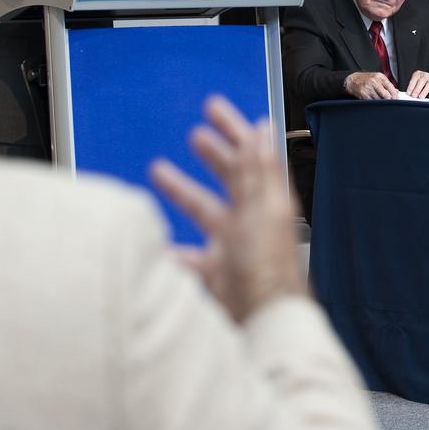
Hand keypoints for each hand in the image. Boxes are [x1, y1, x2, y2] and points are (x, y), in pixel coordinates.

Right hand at [149, 95, 303, 322]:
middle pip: (231, 177)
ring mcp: (232, 245)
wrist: (264, 322)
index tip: (214, 107)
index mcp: (265, 199)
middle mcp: (250, 218)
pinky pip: (190, 254)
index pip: (250, 153)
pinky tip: (158, 243)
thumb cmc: (270, 268)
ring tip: (158, 169)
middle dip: (213, 153)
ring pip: (204, 209)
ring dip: (182, 190)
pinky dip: (173, 248)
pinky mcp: (217, 272)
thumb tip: (260, 129)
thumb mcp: (262, 210)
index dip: (233, 129)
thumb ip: (258, 170)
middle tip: (196, 134)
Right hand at [344, 71, 396, 99]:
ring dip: (382, 102)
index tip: (396, 99)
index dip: (394, 94)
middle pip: (386, 95)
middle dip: (389, 100)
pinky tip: (374, 100)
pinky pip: (372, 102)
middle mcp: (374, 82)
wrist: (353, 80)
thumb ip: (387, 84)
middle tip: (390, 102)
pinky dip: (375, 102)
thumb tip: (396, 92)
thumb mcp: (378, 78)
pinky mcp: (364, 95)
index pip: (390, 86)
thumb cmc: (367, 79)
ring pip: (379, 100)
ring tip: (381, 100)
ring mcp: (368, 88)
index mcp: (379, 77)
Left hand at [403, 70, 428, 97]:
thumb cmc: (421, 86)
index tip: (408, 93)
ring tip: (421, 97)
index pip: (415, 78)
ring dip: (424, 91)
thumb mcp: (415, 85)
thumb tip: (407, 95)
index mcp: (419, 74)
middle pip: (422, 80)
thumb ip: (412, 89)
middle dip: (417, 89)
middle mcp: (426, 75)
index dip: (411, 86)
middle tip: (414, 96)